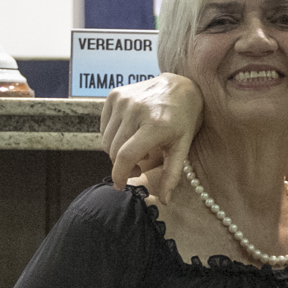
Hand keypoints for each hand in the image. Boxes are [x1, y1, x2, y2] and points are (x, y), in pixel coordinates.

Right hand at [99, 73, 203, 196]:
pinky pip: (104, 126)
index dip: (119, 175)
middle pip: (114, 150)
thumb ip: (172, 175)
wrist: (180, 86)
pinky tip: (129, 135)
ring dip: (117, 152)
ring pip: (107, 140)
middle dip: (122, 166)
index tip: (120, 186)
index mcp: (155, 124)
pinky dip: (113, 137)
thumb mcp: (183, 147)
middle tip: (138, 168)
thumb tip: (164, 200)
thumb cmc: (184, 120)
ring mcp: (123, 100)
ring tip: (137, 151)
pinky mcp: (114, 95)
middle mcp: (136, 110)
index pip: (127, 156)